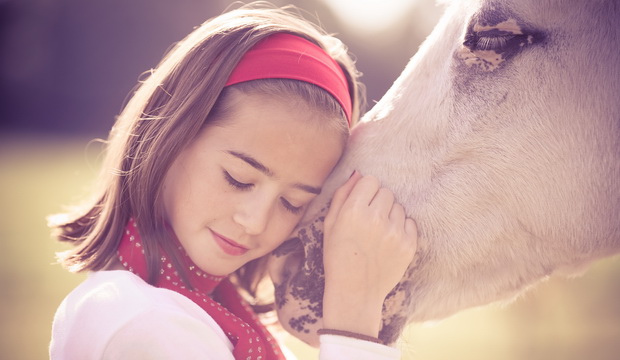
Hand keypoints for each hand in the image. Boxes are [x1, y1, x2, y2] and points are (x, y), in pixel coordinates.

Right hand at [322, 171, 417, 336]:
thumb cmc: (337, 256)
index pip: (370, 181)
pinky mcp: (409, 245)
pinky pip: (410, 223)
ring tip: (378, 234)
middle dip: (378, 202)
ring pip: (399, 207)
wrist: (355, 292)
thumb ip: (342, 195)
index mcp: (354, 211)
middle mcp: (376, 218)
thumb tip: (358, 173)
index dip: (365, 192)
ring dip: (390, 215)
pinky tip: (388, 242)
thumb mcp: (330, 224)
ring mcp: (395, 232)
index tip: (361, 205)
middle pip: (386, 192)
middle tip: (368, 221)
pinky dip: (401, 229)